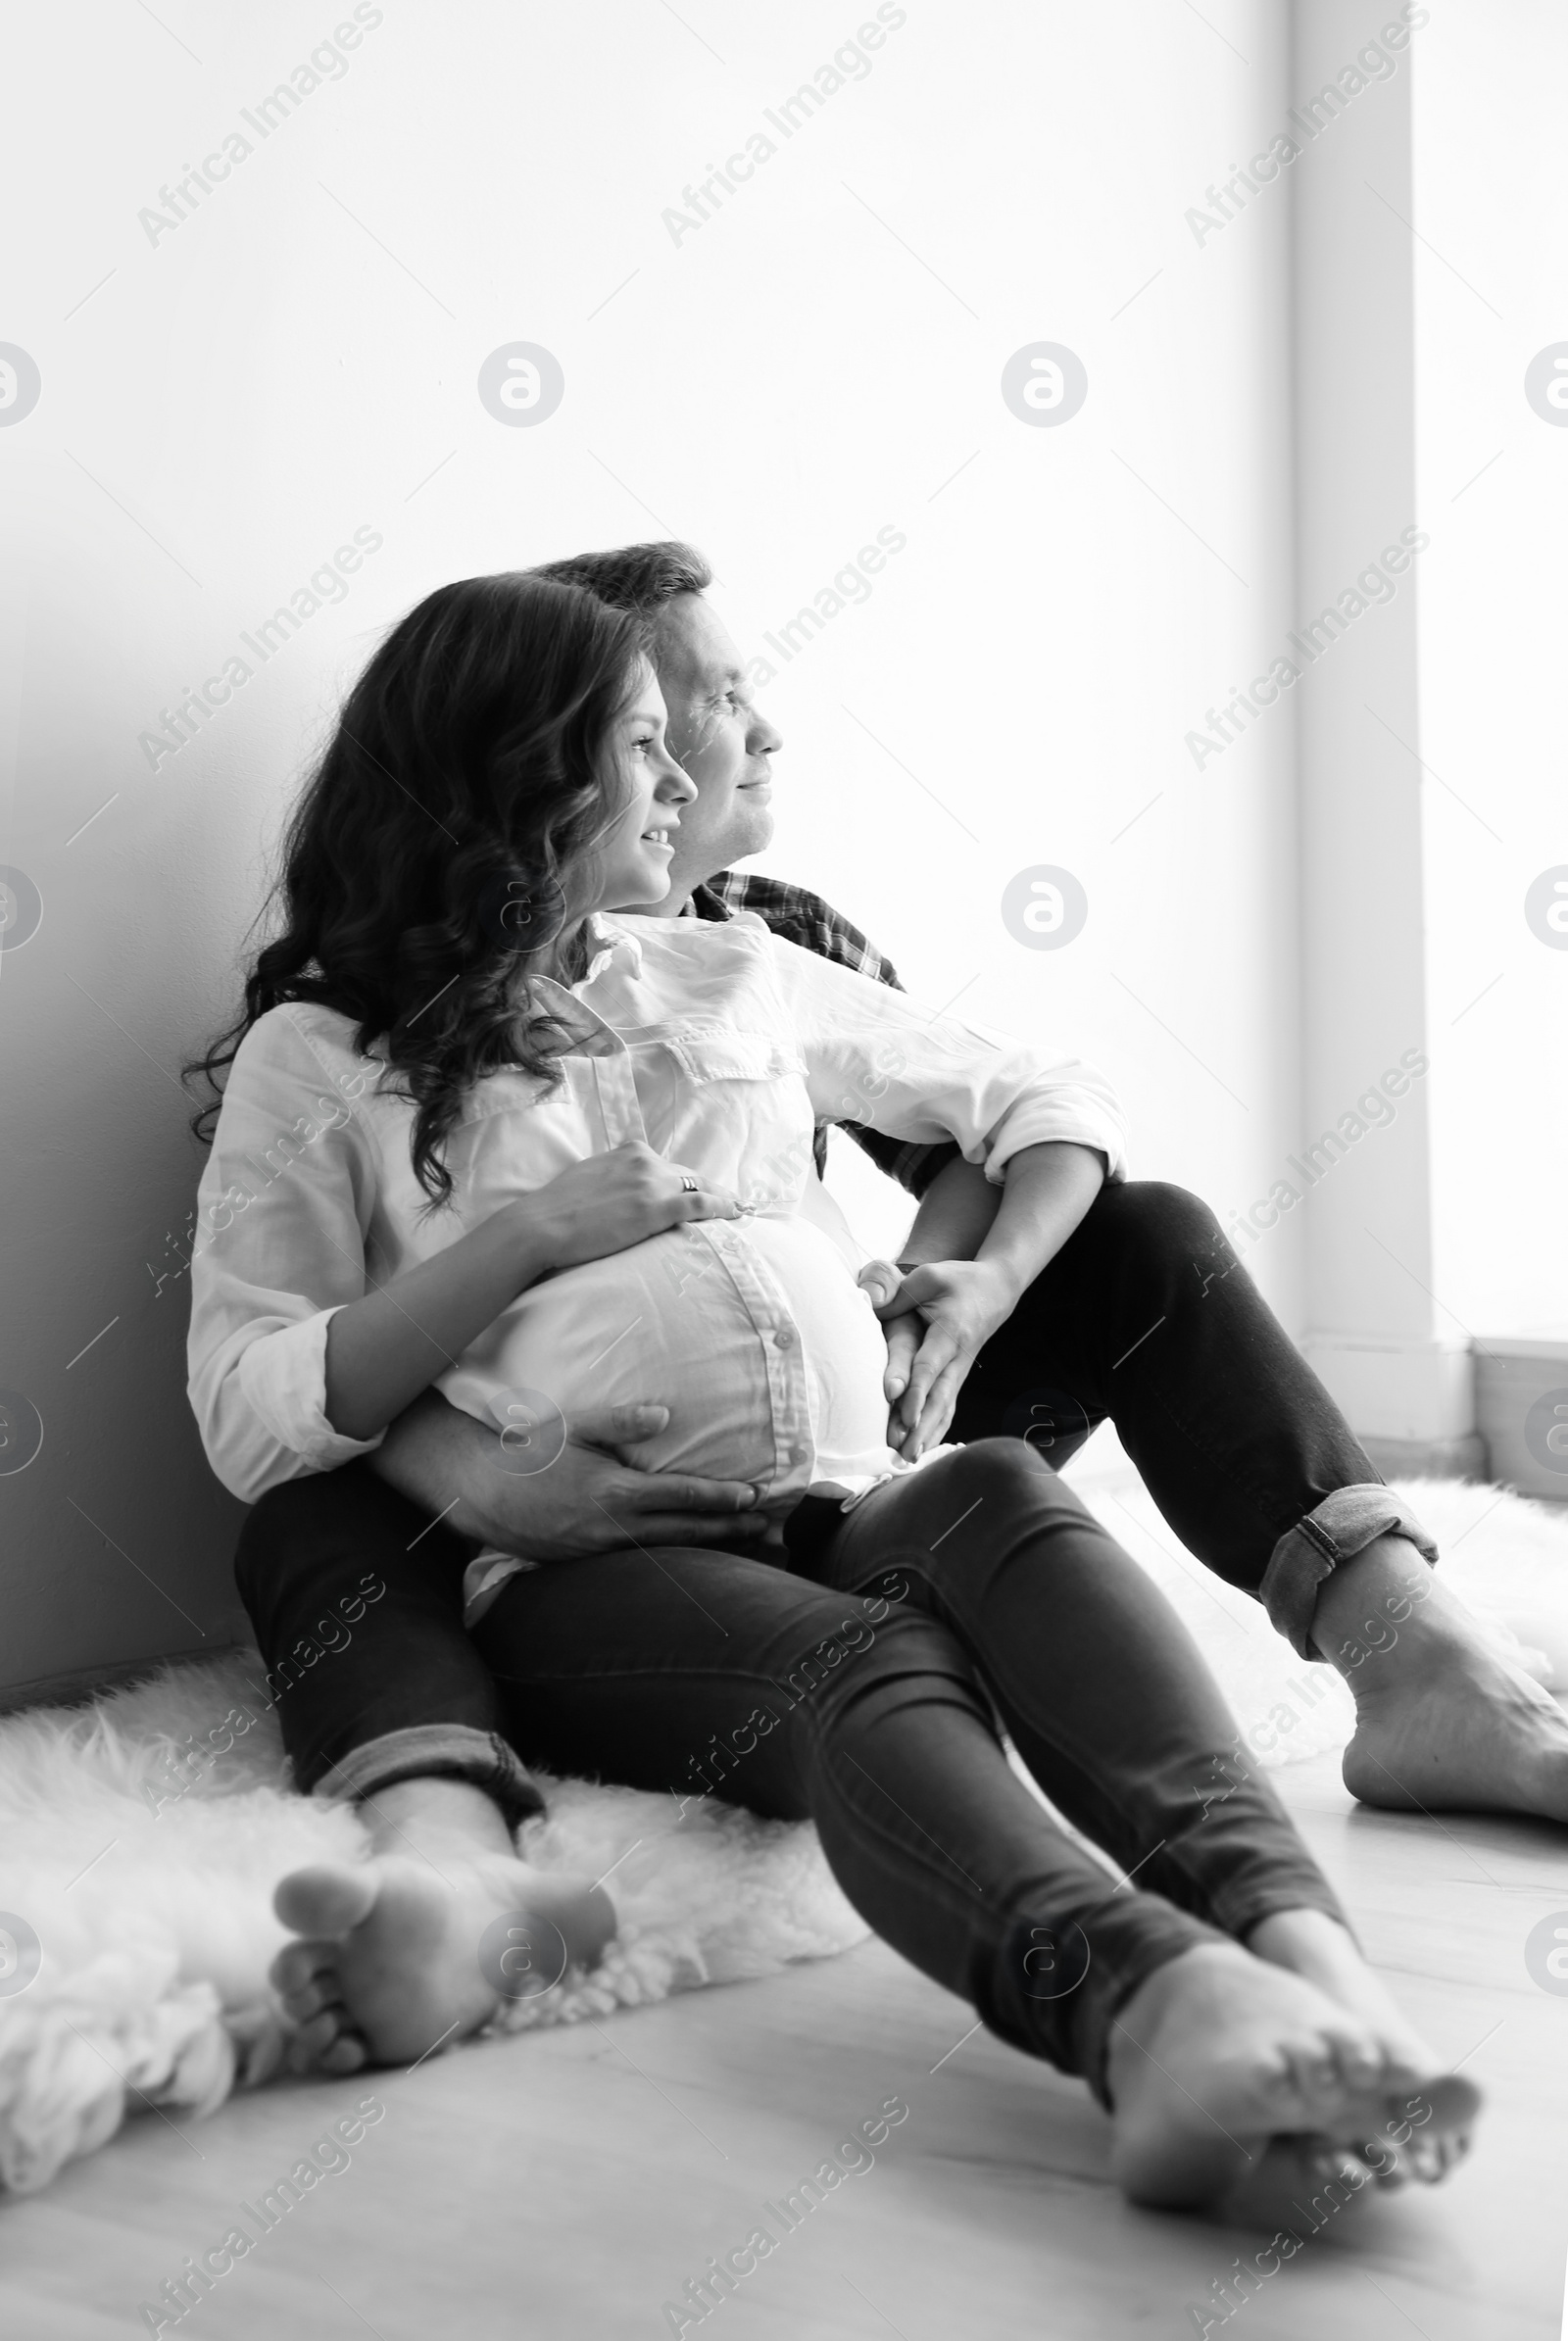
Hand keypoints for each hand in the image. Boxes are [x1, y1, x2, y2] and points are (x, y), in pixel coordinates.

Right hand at [467, 1399, 768, 1558]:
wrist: (479, 1493)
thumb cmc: (527, 1454)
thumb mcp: (573, 1426)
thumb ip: (621, 1421)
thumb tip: (665, 1416)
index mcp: (616, 1491)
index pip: (684, 1497)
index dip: (724, 1497)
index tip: (755, 1494)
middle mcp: (614, 1528)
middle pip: (686, 1533)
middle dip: (730, 1530)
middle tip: (766, 1529)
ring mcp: (601, 1551)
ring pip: (667, 1554)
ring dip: (707, 1549)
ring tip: (741, 1546)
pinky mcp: (587, 1563)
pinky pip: (640, 1563)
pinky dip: (672, 1560)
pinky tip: (689, 1557)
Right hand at [523, 1143, 739, 1274]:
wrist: (541, 1225)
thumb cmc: (558, 1209)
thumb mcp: (590, 1178)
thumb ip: (614, 1178)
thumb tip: (623, 1191)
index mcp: (629, 1151)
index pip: (669, 1166)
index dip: (688, 1181)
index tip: (702, 1189)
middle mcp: (644, 1160)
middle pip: (689, 1175)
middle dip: (710, 1189)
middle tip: (732, 1203)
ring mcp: (651, 1183)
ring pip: (701, 1187)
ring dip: (723, 1199)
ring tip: (741, 1211)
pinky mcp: (655, 1208)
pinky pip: (701, 1204)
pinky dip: (723, 1207)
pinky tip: (737, 1214)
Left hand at [857, 1258, 1017, 1460]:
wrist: (997, 1288)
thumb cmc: (958, 1281)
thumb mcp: (929, 1277)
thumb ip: (898, 1294)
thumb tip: (867, 1304)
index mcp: (950, 1332)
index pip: (930, 1366)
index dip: (917, 1392)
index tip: (904, 1415)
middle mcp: (959, 1357)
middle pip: (940, 1398)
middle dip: (922, 1427)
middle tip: (905, 1453)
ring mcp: (961, 1370)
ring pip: (945, 1408)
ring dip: (928, 1434)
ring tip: (909, 1459)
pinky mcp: (958, 1377)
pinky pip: (948, 1407)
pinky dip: (937, 1429)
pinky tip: (923, 1449)